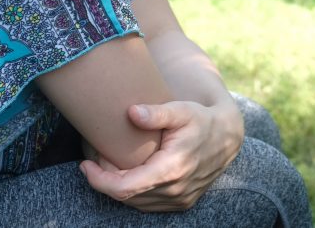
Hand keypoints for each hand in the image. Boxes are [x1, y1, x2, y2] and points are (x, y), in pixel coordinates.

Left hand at [80, 100, 244, 210]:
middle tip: (97, 158)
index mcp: (172, 169)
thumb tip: (131, 112)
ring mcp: (180, 199)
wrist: (228, 137)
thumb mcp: (182, 110)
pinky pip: (149, 204)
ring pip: (137, 203)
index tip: (85, 165)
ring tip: (110, 166)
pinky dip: (135, 193)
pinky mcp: (183, 202)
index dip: (99, 179)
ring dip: (119, 188)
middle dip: (106, 180)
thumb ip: (157, 113)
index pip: (124, 187)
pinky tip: (130, 175)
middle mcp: (175, 190)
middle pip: (126, 196)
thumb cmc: (202, 120)